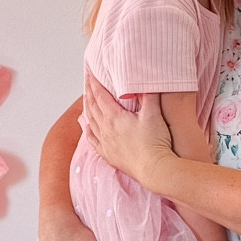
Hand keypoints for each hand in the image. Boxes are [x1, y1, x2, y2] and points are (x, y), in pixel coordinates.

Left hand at [83, 72, 175, 186]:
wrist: (154, 168)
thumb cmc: (154, 142)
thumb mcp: (153, 114)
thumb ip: (148, 96)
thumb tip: (144, 82)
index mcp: (114, 117)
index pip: (99, 95)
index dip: (93, 82)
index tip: (89, 72)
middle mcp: (105, 129)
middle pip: (92, 106)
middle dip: (88, 91)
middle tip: (86, 80)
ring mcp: (105, 142)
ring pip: (90, 121)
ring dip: (87, 108)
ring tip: (86, 99)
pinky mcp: (108, 155)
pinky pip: (92, 139)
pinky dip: (88, 130)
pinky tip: (87, 127)